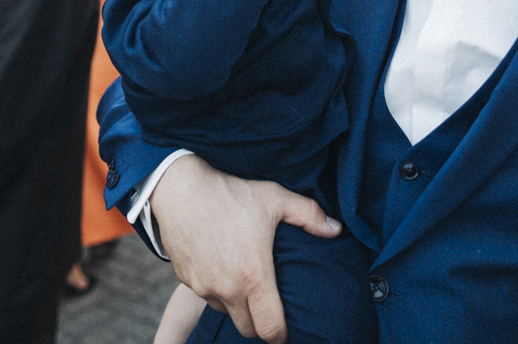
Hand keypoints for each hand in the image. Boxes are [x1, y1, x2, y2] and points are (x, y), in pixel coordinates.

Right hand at [151, 155, 340, 343]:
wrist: (182, 188)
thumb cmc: (230, 193)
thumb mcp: (275, 198)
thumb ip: (310, 215)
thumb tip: (336, 229)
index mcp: (254, 276)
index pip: (270, 329)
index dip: (281, 335)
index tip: (286, 328)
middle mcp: (227, 288)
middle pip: (247, 328)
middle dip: (260, 323)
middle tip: (268, 305)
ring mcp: (204, 286)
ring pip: (225, 311)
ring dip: (236, 304)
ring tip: (244, 280)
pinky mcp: (186, 280)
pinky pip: (206, 295)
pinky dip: (216, 289)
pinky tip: (221, 266)